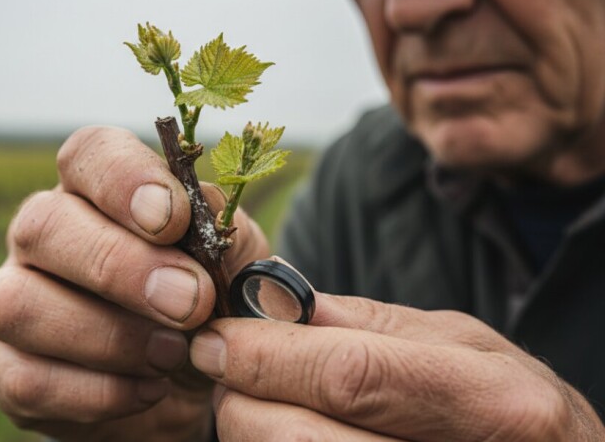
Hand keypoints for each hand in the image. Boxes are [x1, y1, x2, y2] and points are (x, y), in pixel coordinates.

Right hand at [0, 126, 269, 441]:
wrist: (190, 383)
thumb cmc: (207, 304)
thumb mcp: (232, 264)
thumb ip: (222, 235)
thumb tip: (206, 213)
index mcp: (96, 190)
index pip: (88, 153)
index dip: (125, 179)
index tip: (174, 218)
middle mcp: (41, 235)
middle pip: (43, 224)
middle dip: (120, 267)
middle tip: (190, 302)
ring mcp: (11, 298)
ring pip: (17, 304)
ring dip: (106, 336)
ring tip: (172, 354)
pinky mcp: (2, 367)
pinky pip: (24, 380)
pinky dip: (96, 392)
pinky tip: (148, 391)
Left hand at [191, 290, 604, 440]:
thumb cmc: (514, 413)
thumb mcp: (466, 351)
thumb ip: (370, 326)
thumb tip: (273, 300)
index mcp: (493, 401)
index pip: (347, 375)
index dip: (265, 356)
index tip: (215, 339)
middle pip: (298, 437)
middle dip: (241, 399)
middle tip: (227, 374)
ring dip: (252, 430)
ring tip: (263, 403)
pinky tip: (287, 429)